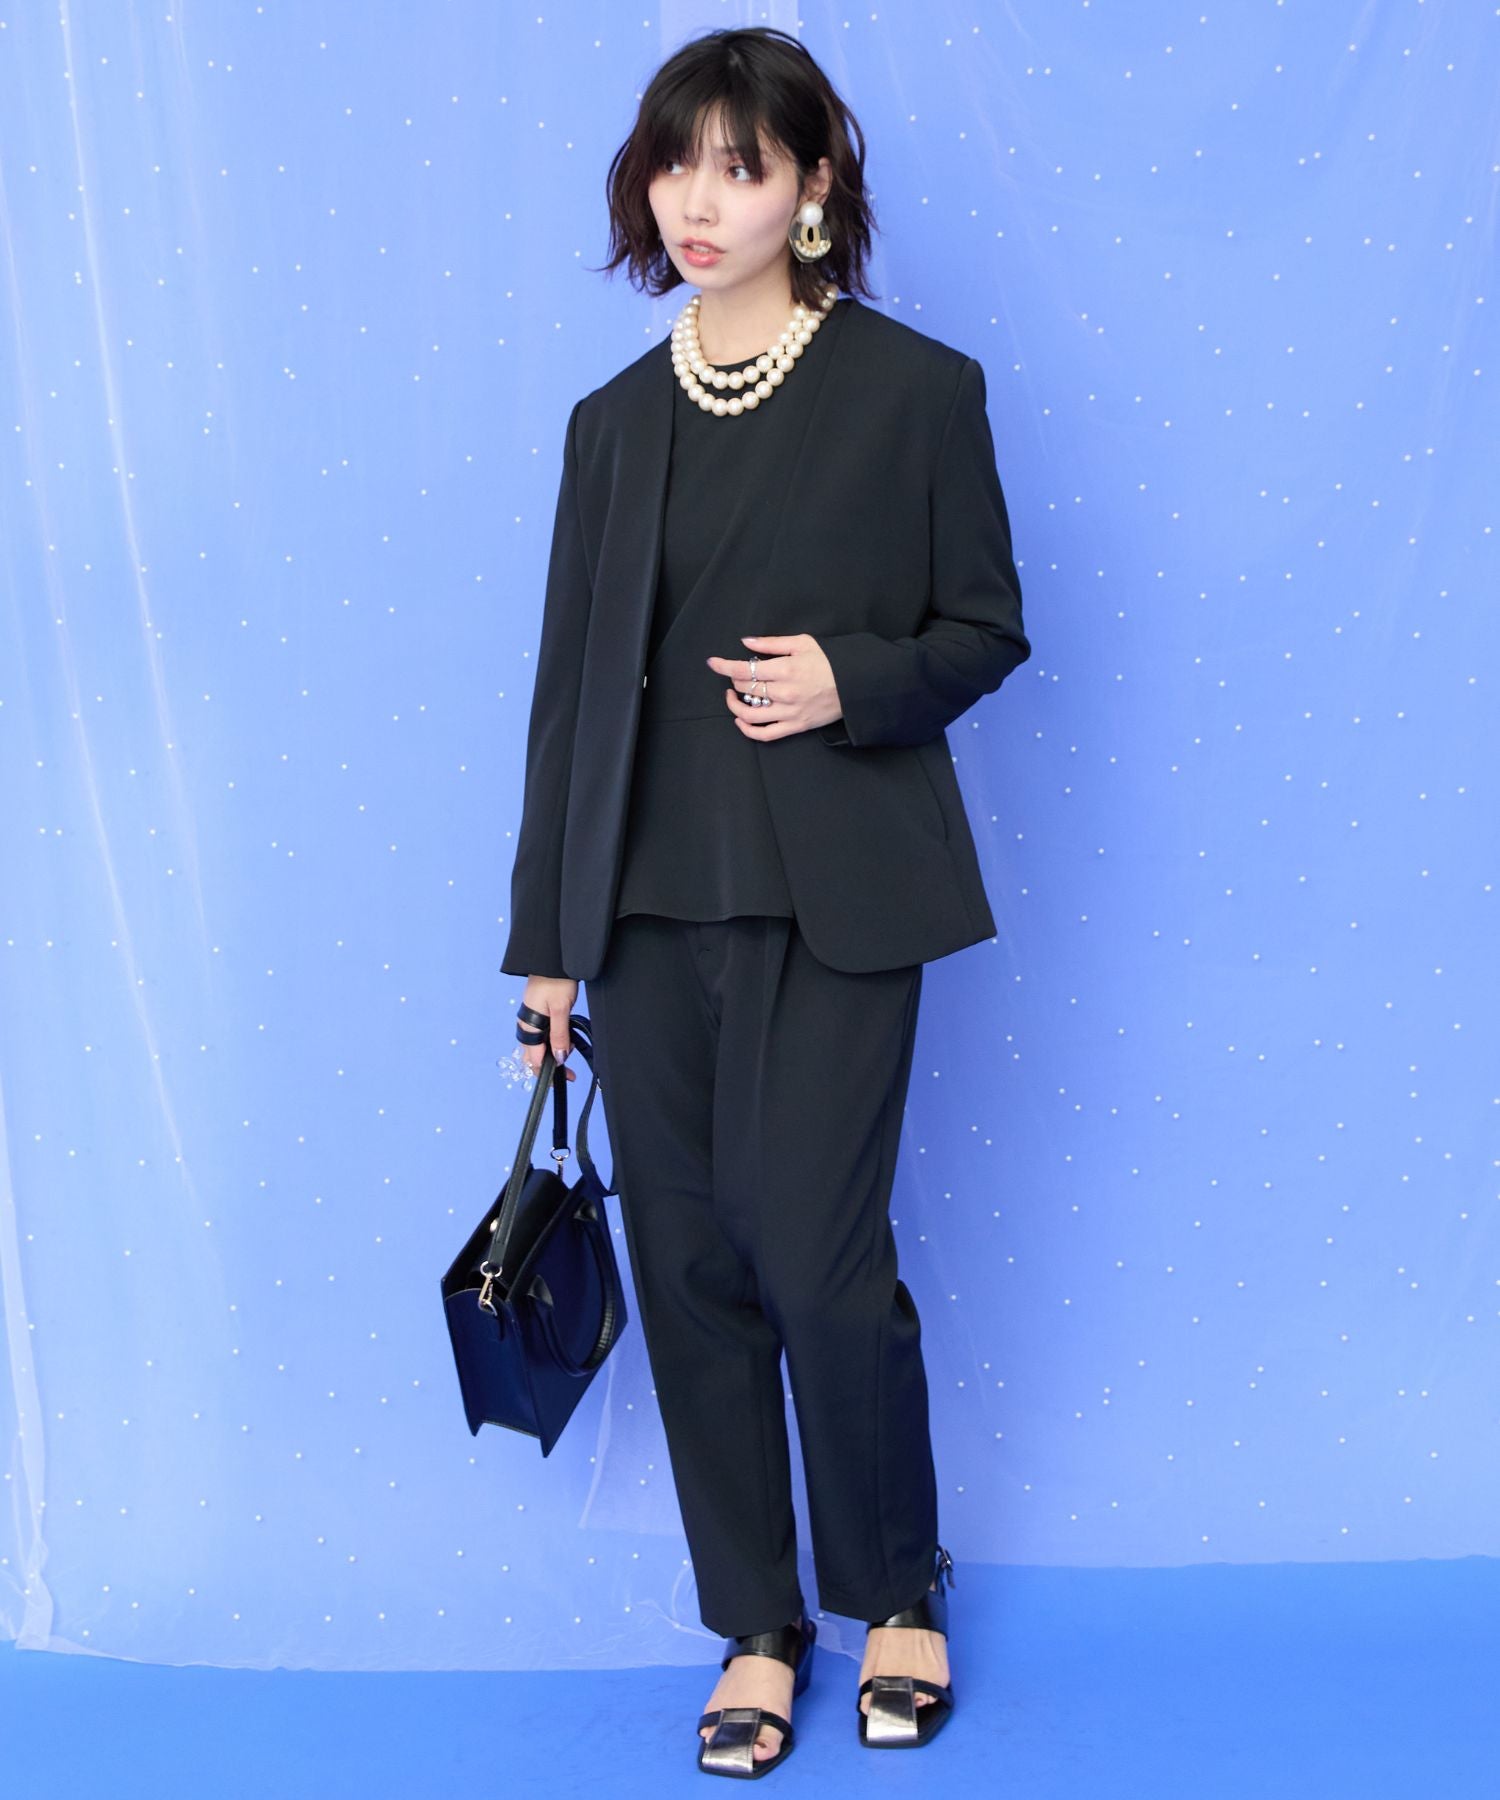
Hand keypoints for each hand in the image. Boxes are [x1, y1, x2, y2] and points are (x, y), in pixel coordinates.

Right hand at [518, 976, 578, 1081]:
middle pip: (533, 1056)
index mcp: (528, 1026)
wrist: (552, 958)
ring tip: (570, 1049)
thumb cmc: (556, 980)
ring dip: (552, 1053)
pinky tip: (565, 1038)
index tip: (568, 1076)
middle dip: (550, 1066)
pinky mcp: (537, 1013)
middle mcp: (526, 1025)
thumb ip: (559, 1035)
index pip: (534, 1060)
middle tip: (570, 1072)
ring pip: (538, 1046)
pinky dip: (552, 1041)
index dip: (549, 1072)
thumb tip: (559, 1058)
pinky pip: (541, 1035)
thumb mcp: (561, 1009)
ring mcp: (530, 1019)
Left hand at [705, 633, 843, 741]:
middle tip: (734, 675)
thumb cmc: (830, 661)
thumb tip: (745, 641)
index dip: (724, 666)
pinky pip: (765, 735)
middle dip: (734, 680)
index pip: (745, 669)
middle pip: (745, 689)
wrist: (856, 685)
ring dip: (735, 706)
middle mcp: (784, 693)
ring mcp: (789, 712)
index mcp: (785, 669)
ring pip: (750, 714)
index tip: (712, 663)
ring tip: (733, 697)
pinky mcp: (795, 727)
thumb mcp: (802, 643)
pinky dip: (748, 730)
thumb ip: (771, 643)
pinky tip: (741, 720)